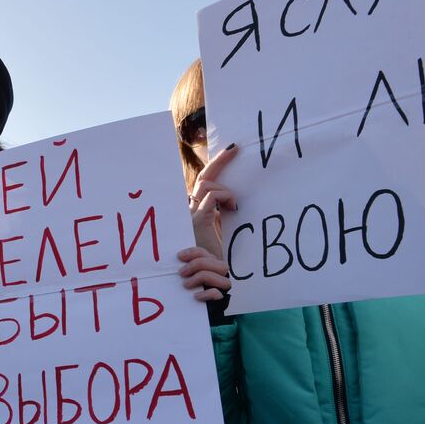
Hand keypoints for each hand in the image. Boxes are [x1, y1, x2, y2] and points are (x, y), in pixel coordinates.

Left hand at [177, 246, 230, 300]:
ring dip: (202, 278)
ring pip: (223, 279)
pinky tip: (195, 296)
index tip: (179, 256)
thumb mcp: (181, 275)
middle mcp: (219, 275)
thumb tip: (172, 258)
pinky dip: (206, 293)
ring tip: (186, 284)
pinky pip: (218, 294)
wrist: (184, 310)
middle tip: (181, 272)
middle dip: (198, 264)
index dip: (193, 252)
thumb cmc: (182, 289)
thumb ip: (182, 266)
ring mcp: (221, 289)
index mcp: (210, 265)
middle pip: (220, 265)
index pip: (206, 253)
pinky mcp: (220, 301)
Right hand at [188, 143, 238, 257]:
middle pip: (203, 177)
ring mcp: (191, 215)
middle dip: (219, 161)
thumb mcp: (222, 232)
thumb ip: (222, 217)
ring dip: (225, 190)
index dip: (216, 166)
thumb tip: (233, 204)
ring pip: (207, 184)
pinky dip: (225, 197)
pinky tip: (233, 208)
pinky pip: (212, 197)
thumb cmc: (217, 258)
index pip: (204, 183)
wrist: (209, 275)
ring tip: (234, 205)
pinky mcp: (197, 221)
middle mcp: (190, 210)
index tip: (231, 152)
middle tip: (234, 148)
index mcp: (197, 212)